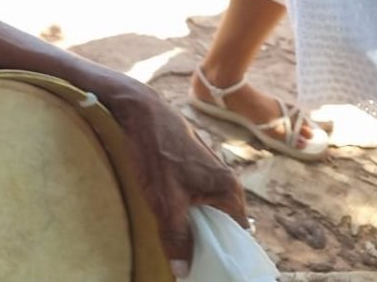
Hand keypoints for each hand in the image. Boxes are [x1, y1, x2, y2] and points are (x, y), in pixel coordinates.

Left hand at [95, 75, 246, 272]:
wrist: (139, 110)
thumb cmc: (154, 151)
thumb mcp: (164, 200)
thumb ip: (176, 236)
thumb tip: (184, 272)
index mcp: (228, 189)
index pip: (236, 233)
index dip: (222, 251)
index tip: (207, 264)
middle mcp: (225, 180)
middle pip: (220, 222)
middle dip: (204, 238)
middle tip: (186, 254)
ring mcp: (209, 171)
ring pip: (204, 208)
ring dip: (191, 222)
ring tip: (175, 237)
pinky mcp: (192, 166)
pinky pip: (194, 195)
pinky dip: (183, 207)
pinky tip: (167, 214)